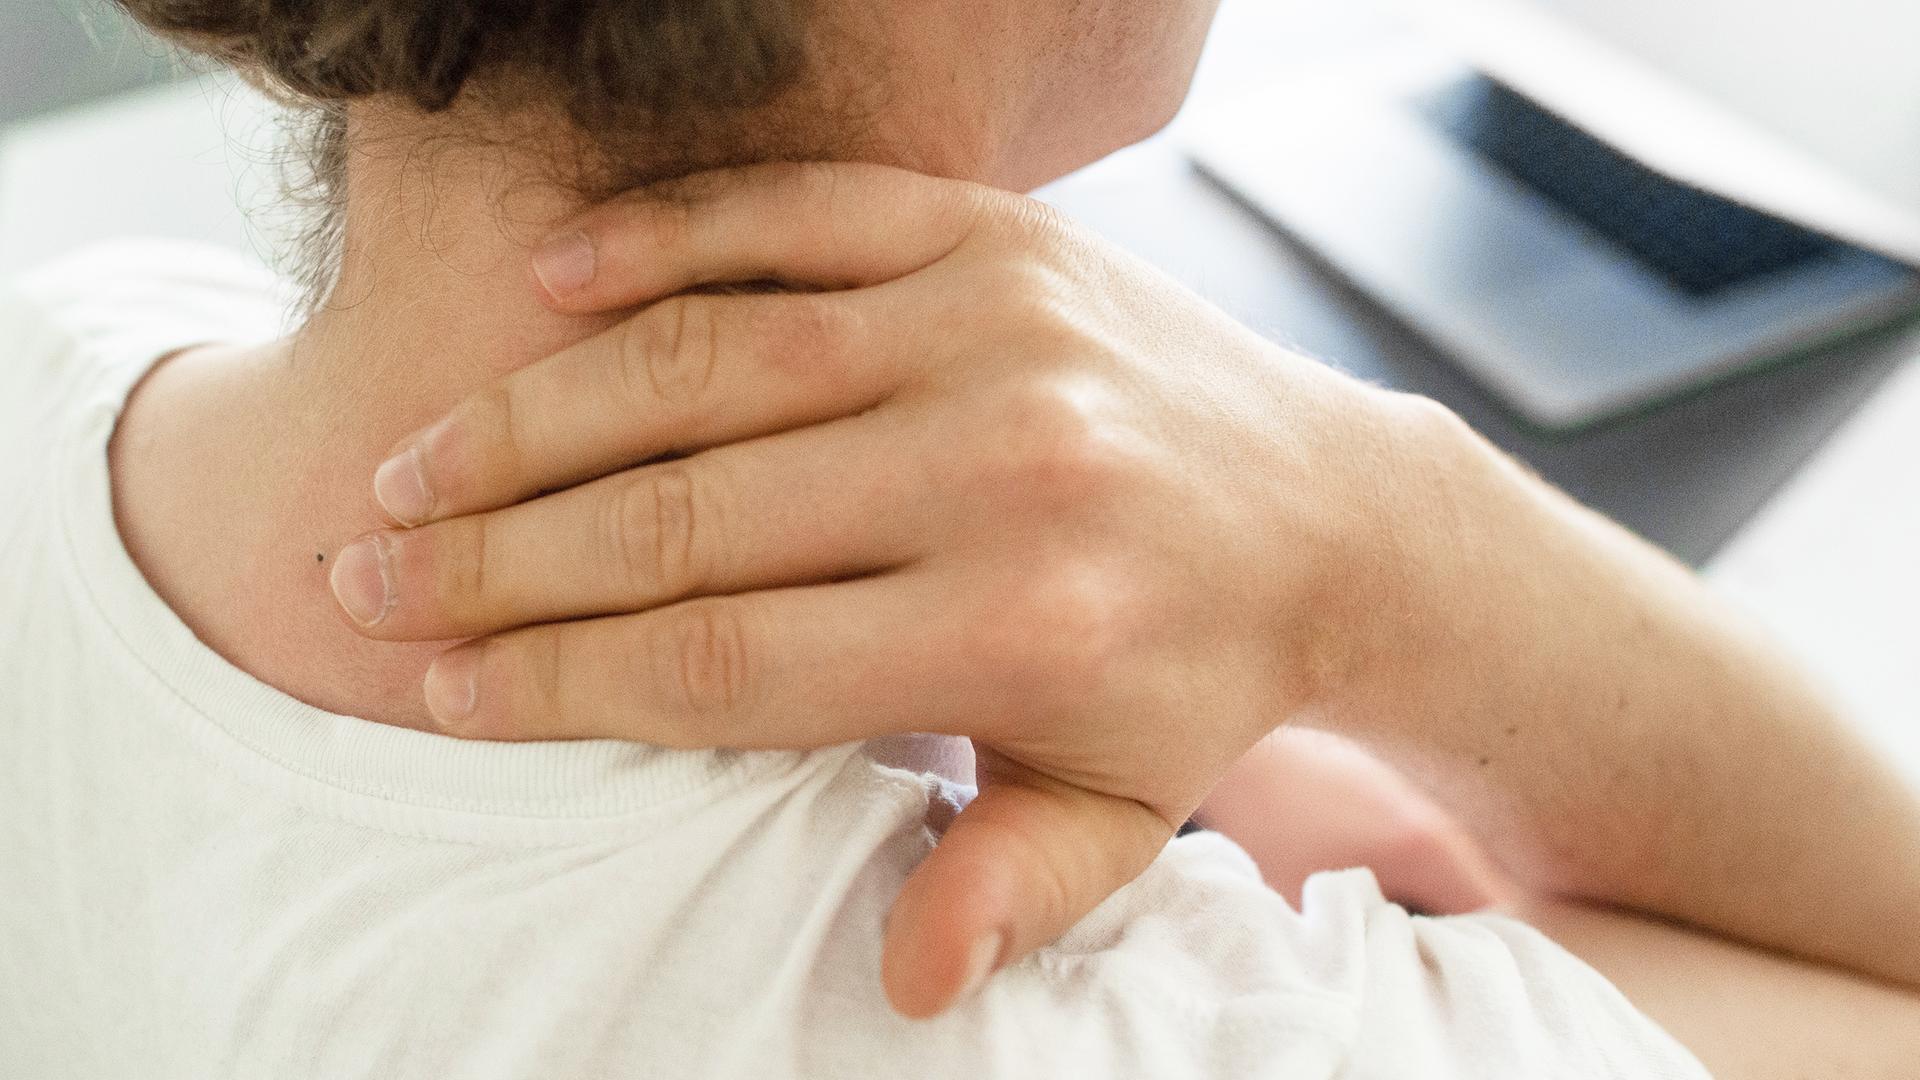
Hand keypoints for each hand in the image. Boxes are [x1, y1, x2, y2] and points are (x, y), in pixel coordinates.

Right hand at [334, 162, 1455, 1014]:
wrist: (1337, 510)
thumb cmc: (1190, 676)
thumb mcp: (1122, 812)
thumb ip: (1013, 885)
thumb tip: (902, 979)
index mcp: (1015, 626)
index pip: (720, 661)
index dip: (554, 680)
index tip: (436, 690)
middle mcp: (1001, 465)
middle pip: (682, 517)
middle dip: (495, 558)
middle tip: (365, 579)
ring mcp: (996, 325)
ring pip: (706, 364)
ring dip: (536, 415)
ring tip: (415, 465)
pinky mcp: (998, 232)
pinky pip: (794, 217)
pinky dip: (659, 240)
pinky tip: (545, 281)